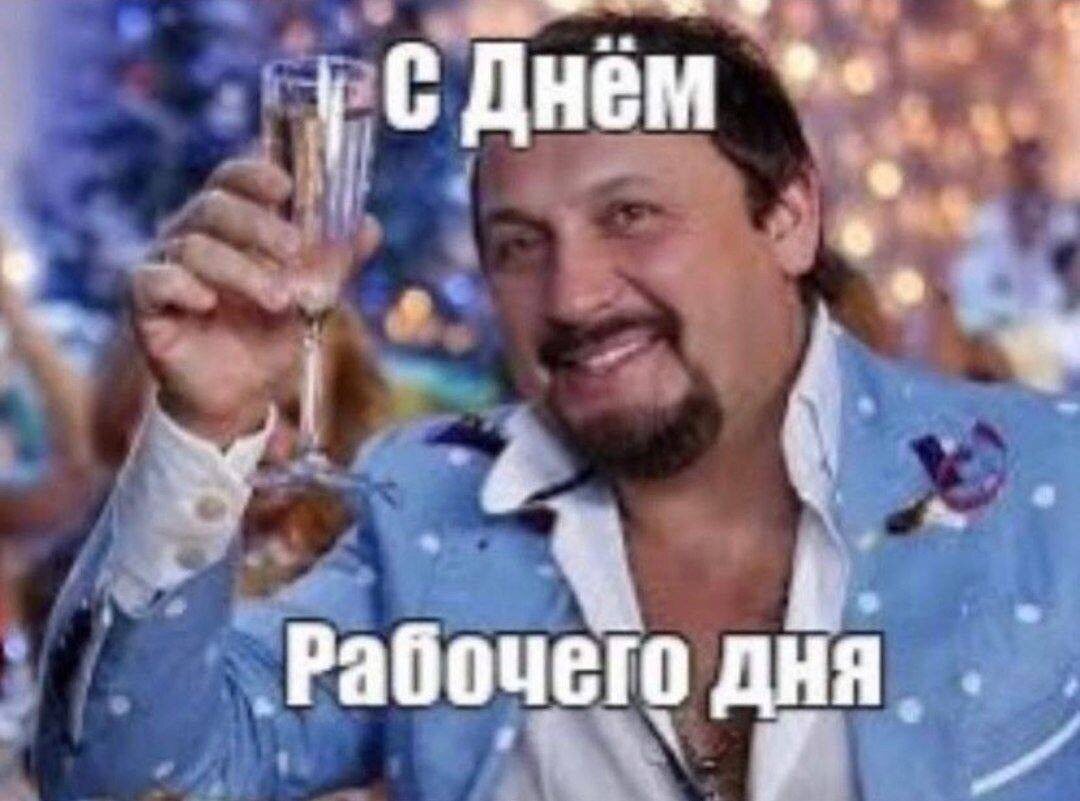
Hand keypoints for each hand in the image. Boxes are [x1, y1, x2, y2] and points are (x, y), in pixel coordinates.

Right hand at [131, 157, 380, 445]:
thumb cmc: (268, 339)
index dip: (253, 175)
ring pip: (191, 246)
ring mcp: (164, 268)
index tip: (285, 187)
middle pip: (212, 207)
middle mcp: (190, 238)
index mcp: (228, 227)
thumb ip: (335, 264)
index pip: (230, 180)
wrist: (238, 399)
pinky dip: (181, 286)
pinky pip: (151, 282)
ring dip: (241, 270)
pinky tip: (208, 301)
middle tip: (296, 250)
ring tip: (278, 300)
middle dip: (258, 225)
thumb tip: (370, 226)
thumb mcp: (311, 301)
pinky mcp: (145, 306)